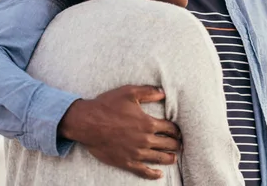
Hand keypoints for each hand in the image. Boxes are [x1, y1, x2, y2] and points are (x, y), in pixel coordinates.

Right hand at [58, 85, 181, 179]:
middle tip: (180, 145)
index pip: (170, 128)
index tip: (179, 131)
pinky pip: (143, 171)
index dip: (177, 130)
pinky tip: (159, 174)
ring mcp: (136, 152)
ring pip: (159, 158)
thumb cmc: (107, 105)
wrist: (86, 123)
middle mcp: (145, 139)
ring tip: (175, 158)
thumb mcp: (129, 93)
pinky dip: (153, 173)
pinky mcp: (126, 162)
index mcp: (148, 123)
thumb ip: (148, 92)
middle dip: (176, 144)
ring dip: (169, 158)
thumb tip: (163, 92)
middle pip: (168, 144)